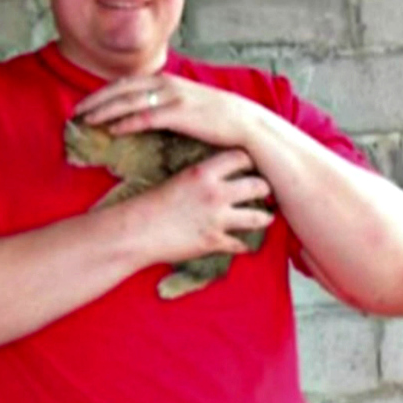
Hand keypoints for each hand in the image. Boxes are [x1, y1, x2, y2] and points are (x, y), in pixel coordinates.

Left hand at [73, 75, 266, 147]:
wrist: (246, 124)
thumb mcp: (187, 103)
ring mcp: (173, 97)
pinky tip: (112, 130)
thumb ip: (165, 103)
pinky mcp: (180, 114)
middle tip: (76, 112)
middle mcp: (166, 83)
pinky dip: (126, 122)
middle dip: (96, 100)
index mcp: (166, 79)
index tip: (85, 103)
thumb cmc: (216, 118)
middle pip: (121, 88)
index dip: (102, 92)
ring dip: (105, 111)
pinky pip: (146, 117)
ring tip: (86, 121)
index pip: (125, 82)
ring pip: (129, 101)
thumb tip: (144, 113)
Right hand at [129, 149, 273, 263]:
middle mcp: (216, 194)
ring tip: (267, 217)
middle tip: (265, 191)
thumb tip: (216, 175)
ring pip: (258, 217)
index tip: (252, 165)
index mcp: (203, 172)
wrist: (136, 231)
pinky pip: (241, 244)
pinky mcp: (214, 242)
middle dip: (264, 188)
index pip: (241, 157)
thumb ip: (201, 176)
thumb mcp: (178, 179)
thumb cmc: (150, 204)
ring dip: (264, 217)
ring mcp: (218, 219)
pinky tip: (244, 244)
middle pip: (258, 185)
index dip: (250, 160)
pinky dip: (243, 245)